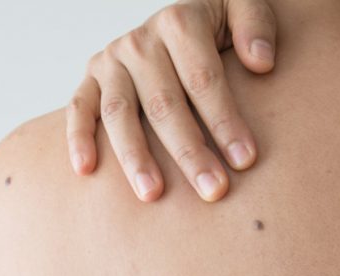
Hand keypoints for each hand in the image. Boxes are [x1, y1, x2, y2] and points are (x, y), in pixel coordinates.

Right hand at [66, 0, 276, 201]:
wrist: (178, 25)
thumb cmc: (217, 29)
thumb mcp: (242, 8)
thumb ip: (256, 24)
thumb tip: (261, 62)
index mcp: (178, 23)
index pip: (203, 79)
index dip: (225, 121)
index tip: (245, 160)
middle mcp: (139, 42)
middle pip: (164, 104)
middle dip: (189, 151)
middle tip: (213, 190)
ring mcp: (110, 62)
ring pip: (119, 113)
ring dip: (135, 156)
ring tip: (152, 194)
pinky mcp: (89, 80)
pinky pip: (78, 109)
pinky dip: (78, 138)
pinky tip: (85, 171)